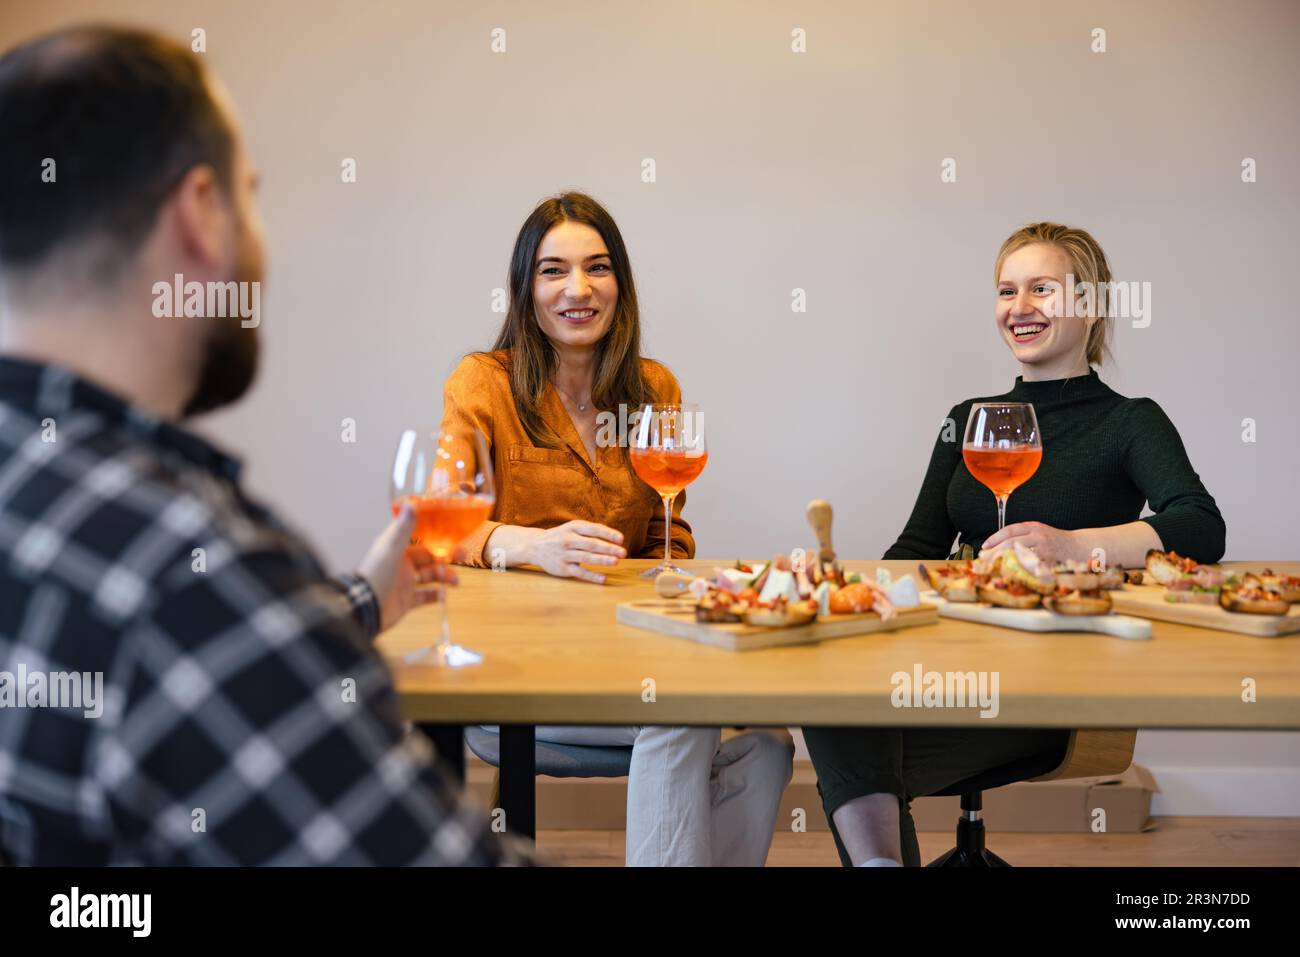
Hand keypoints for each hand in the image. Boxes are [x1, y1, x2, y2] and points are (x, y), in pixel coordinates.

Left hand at [358, 502, 462, 630]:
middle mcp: (401, 564)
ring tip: (455, 582)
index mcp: (396, 549)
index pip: (419, 537)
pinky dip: (436, 596)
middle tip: (464, 555)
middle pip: (429, 557)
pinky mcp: (407, 600)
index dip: (435, 535)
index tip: (452, 532)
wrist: (364, 609)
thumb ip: (403, 529)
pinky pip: (425, 596)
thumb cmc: (376, 575)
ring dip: (444, 577)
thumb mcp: (391, 549)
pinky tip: (444, 596)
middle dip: (446, 557)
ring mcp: (405, 583)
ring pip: (430, 576)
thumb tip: (412, 503)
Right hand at [524, 520, 626, 583]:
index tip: (621, 539)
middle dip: (608, 548)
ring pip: (586, 558)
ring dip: (602, 560)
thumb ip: (591, 531)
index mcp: (573, 527)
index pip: (593, 529)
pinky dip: (592, 576)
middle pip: (591, 544)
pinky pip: (580, 572)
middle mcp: (568, 539)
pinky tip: (603, 578)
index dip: (608, 534)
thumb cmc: (561, 536)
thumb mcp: (572, 528)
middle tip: (623, 552)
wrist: (536, 546)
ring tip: (616, 562)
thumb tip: (614, 538)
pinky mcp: (563, 568)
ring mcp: (565, 554)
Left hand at [979, 521, 1084, 565]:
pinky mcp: (1050, 561)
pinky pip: (1032, 567)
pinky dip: (1020, 571)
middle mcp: (1038, 536)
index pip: (1009, 530)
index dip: (994, 538)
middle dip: (995, 552)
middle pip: (1011, 543)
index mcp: (1034, 526)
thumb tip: (997, 546)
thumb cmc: (1055, 541)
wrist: (1080, 546)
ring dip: (1004, 562)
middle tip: (984, 560)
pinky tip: (1011, 575)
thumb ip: (1022, 536)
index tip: (984, 547)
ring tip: (993, 568)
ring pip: (1019, 555)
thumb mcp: (1039, 532)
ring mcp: (1045, 549)